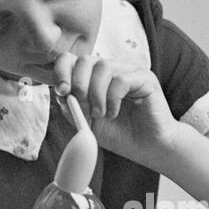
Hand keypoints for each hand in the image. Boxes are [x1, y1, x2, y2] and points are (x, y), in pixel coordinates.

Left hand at [50, 51, 176, 164]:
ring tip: (101, 114)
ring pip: (103, 66)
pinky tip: (114, 113)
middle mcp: (111, 71)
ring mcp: (129, 72)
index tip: (61, 91)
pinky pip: (121, 79)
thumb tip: (60, 93)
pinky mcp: (145, 78)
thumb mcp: (89, 124)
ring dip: (96, 94)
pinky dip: (112, 99)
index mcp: (95, 78)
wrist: (148, 148)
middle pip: (86, 59)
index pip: (73, 60)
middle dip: (78, 84)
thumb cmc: (121, 136)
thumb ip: (73, 108)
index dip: (62, 71)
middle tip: (84, 108)